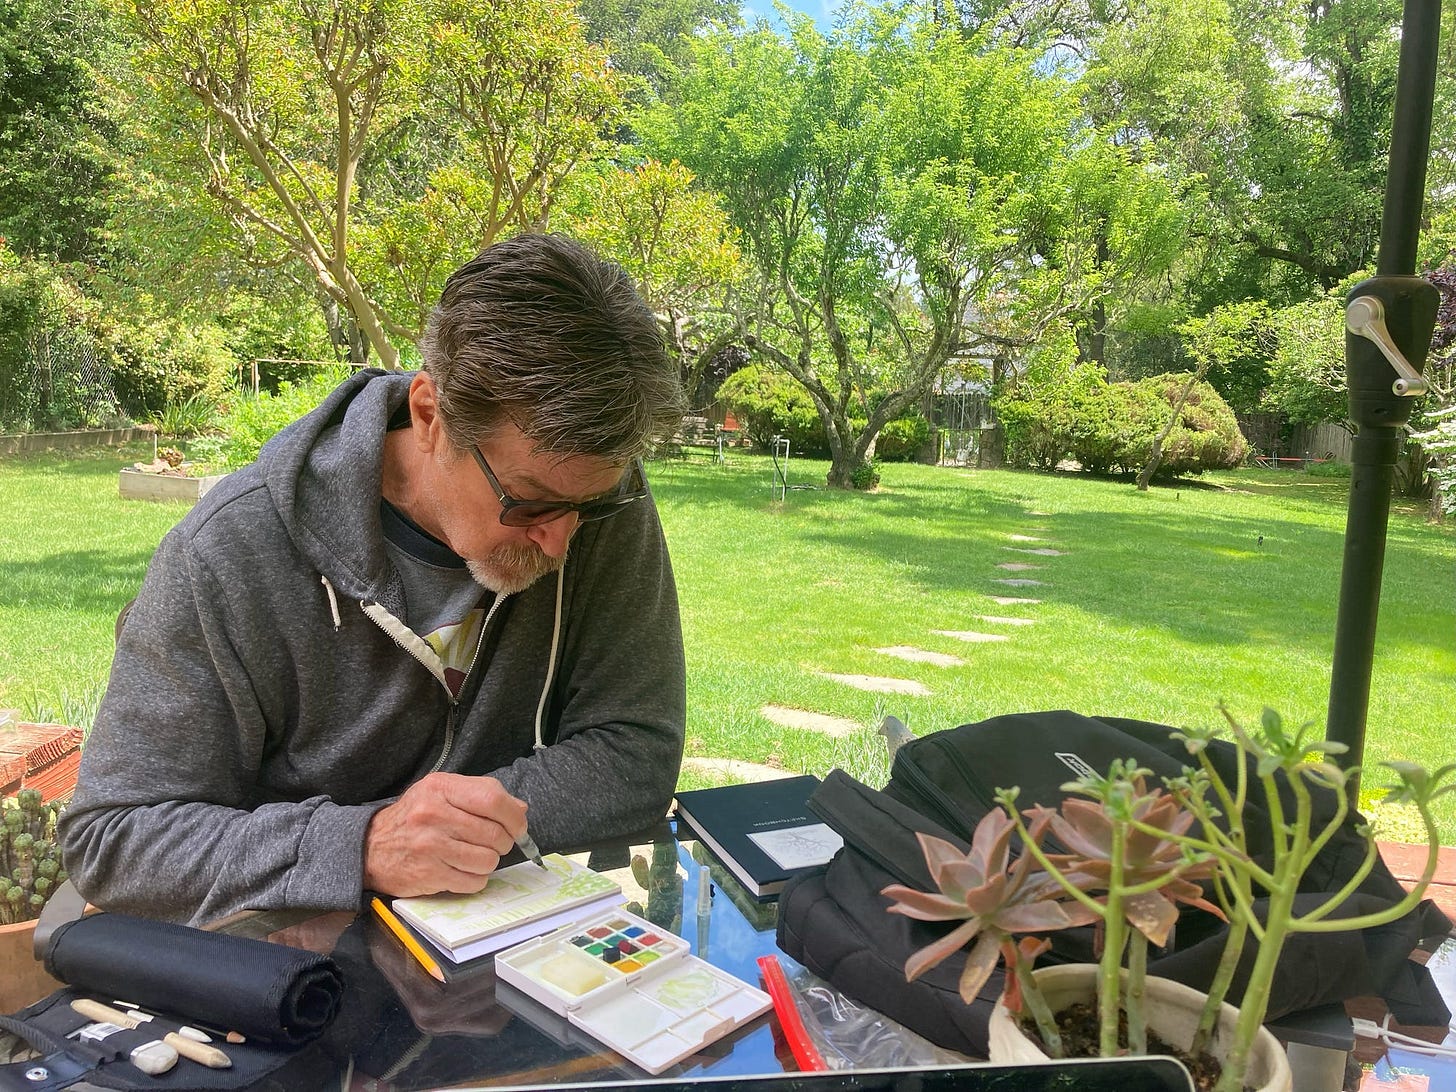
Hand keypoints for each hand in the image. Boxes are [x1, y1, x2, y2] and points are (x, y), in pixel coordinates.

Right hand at [363, 773, 526, 896]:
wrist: (370, 847)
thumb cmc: (414, 818)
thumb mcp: (441, 793)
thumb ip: (480, 795)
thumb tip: (520, 810)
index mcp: (441, 788)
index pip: (493, 799)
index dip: (513, 816)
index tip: (517, 826)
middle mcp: (434, 814)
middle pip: (495, 833)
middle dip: (504, 842)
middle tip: (494, 843)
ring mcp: (430, 846)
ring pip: (487, 860)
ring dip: (488, 862)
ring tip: (473, 856)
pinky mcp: (428, 874)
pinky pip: (473, 881)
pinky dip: (475, 879)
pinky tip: (462, 870)